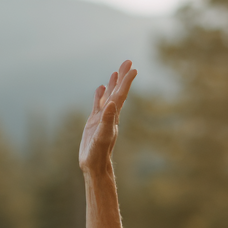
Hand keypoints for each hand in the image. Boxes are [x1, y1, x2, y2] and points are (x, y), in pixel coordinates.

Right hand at [79, 60, 136, 174]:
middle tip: (128, 62)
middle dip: (122, 77)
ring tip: (116, 72)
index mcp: (113, 116)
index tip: (133, 69)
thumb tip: (111, 103)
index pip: (121, 95)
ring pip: (108, 97)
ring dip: (112, 84)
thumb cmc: (99, 153)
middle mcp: (110, 115)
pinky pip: (98, 105)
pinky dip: (100, 96)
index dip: (127, 82)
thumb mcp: (102, 136)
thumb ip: (106, 120)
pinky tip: (100, 88)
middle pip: (117, 92)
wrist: (94, 165)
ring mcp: (102, 118)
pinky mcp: (94, 122)